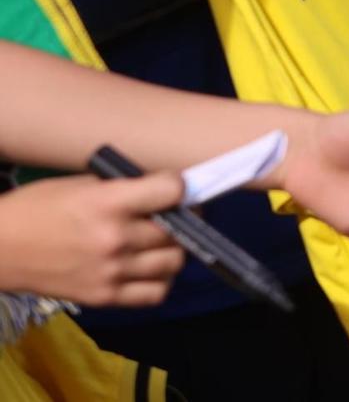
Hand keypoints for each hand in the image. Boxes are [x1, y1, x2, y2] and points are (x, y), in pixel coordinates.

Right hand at [0, 172, 184, 305]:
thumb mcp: (81, 185)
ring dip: (172, 250)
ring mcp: (111, 271)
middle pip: (177, 229)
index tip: (172, 188)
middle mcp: (115, 239)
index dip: (177, 186)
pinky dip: (159, 281)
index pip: (171, 191)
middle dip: (178, 218)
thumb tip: (164, 192)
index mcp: (108, 203)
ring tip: (158, 243)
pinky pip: (155, 294)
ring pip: (173, 261)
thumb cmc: (37, 208)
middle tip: (169, 215)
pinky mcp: (104, 297)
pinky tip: (148, 269)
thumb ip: (124, 189)